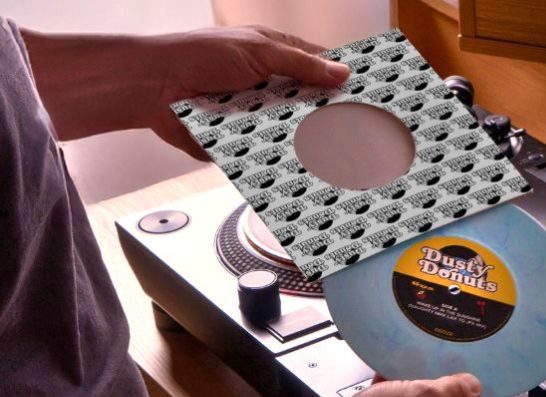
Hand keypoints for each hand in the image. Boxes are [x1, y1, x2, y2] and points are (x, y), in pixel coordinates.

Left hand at [21, 25, 349, 157]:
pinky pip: (268, 153)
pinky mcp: (240, 141)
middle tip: (363, 132)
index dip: (341, 80)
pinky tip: (306, 170)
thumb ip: (300, 64)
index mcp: (273, 55)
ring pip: (292, 132)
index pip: (318, 67)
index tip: (369, 94)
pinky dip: (280, 159)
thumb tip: (341, 72)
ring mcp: (254, 115)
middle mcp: (267, 86)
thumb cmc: (195, 56)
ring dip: (307, 142)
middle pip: (309, 104)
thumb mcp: (258, 51)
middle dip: (330, 117)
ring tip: (343, 158)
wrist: (149, 88)